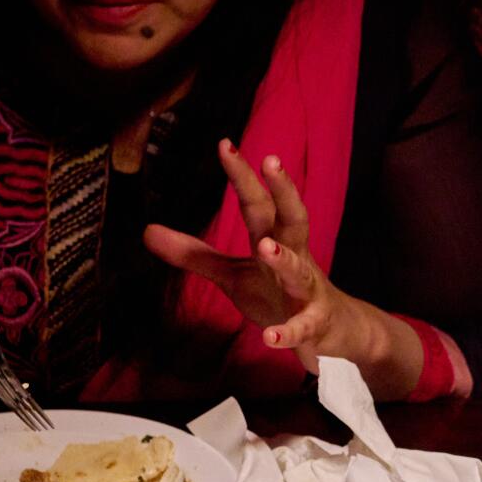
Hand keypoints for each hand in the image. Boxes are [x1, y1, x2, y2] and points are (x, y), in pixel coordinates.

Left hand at [144, 138, 391, 375]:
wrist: (334, 331)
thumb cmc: (280, 294)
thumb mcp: (235, 274)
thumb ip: (195, 254)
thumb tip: (146, 231)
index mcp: (274, 240)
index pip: (258, 203)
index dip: (243, 176)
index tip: (225, 144)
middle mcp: (295, 257)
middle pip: (292, 219)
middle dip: (284, 192)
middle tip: (272, 162)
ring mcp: (307, 290)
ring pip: (298, 270)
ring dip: (284, 259)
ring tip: (265, 248)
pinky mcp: (315, 324)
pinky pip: (303, 326)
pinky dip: (289, 331)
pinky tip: (271, 337)